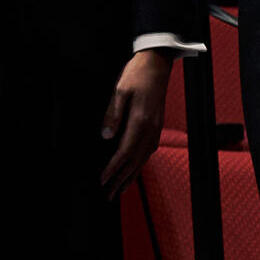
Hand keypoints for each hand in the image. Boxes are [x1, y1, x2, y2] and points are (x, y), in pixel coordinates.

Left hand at [98, 48, 175, 197]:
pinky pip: (147, 153)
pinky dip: (139, 166)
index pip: (124, 152)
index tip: (101, 180)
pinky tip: (133, 171)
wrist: (157, 64)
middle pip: (134, 162)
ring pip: (143, 160)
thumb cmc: (136, 75)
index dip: (112, 169)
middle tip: (108, 196)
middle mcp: (150, 130)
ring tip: (119, 191)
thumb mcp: (120, 90)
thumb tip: (105, 136)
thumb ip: (113, 114)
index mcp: (140, 122)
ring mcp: (156, 130)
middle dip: (120, 180)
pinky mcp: (156, 127)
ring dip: (130, 177)